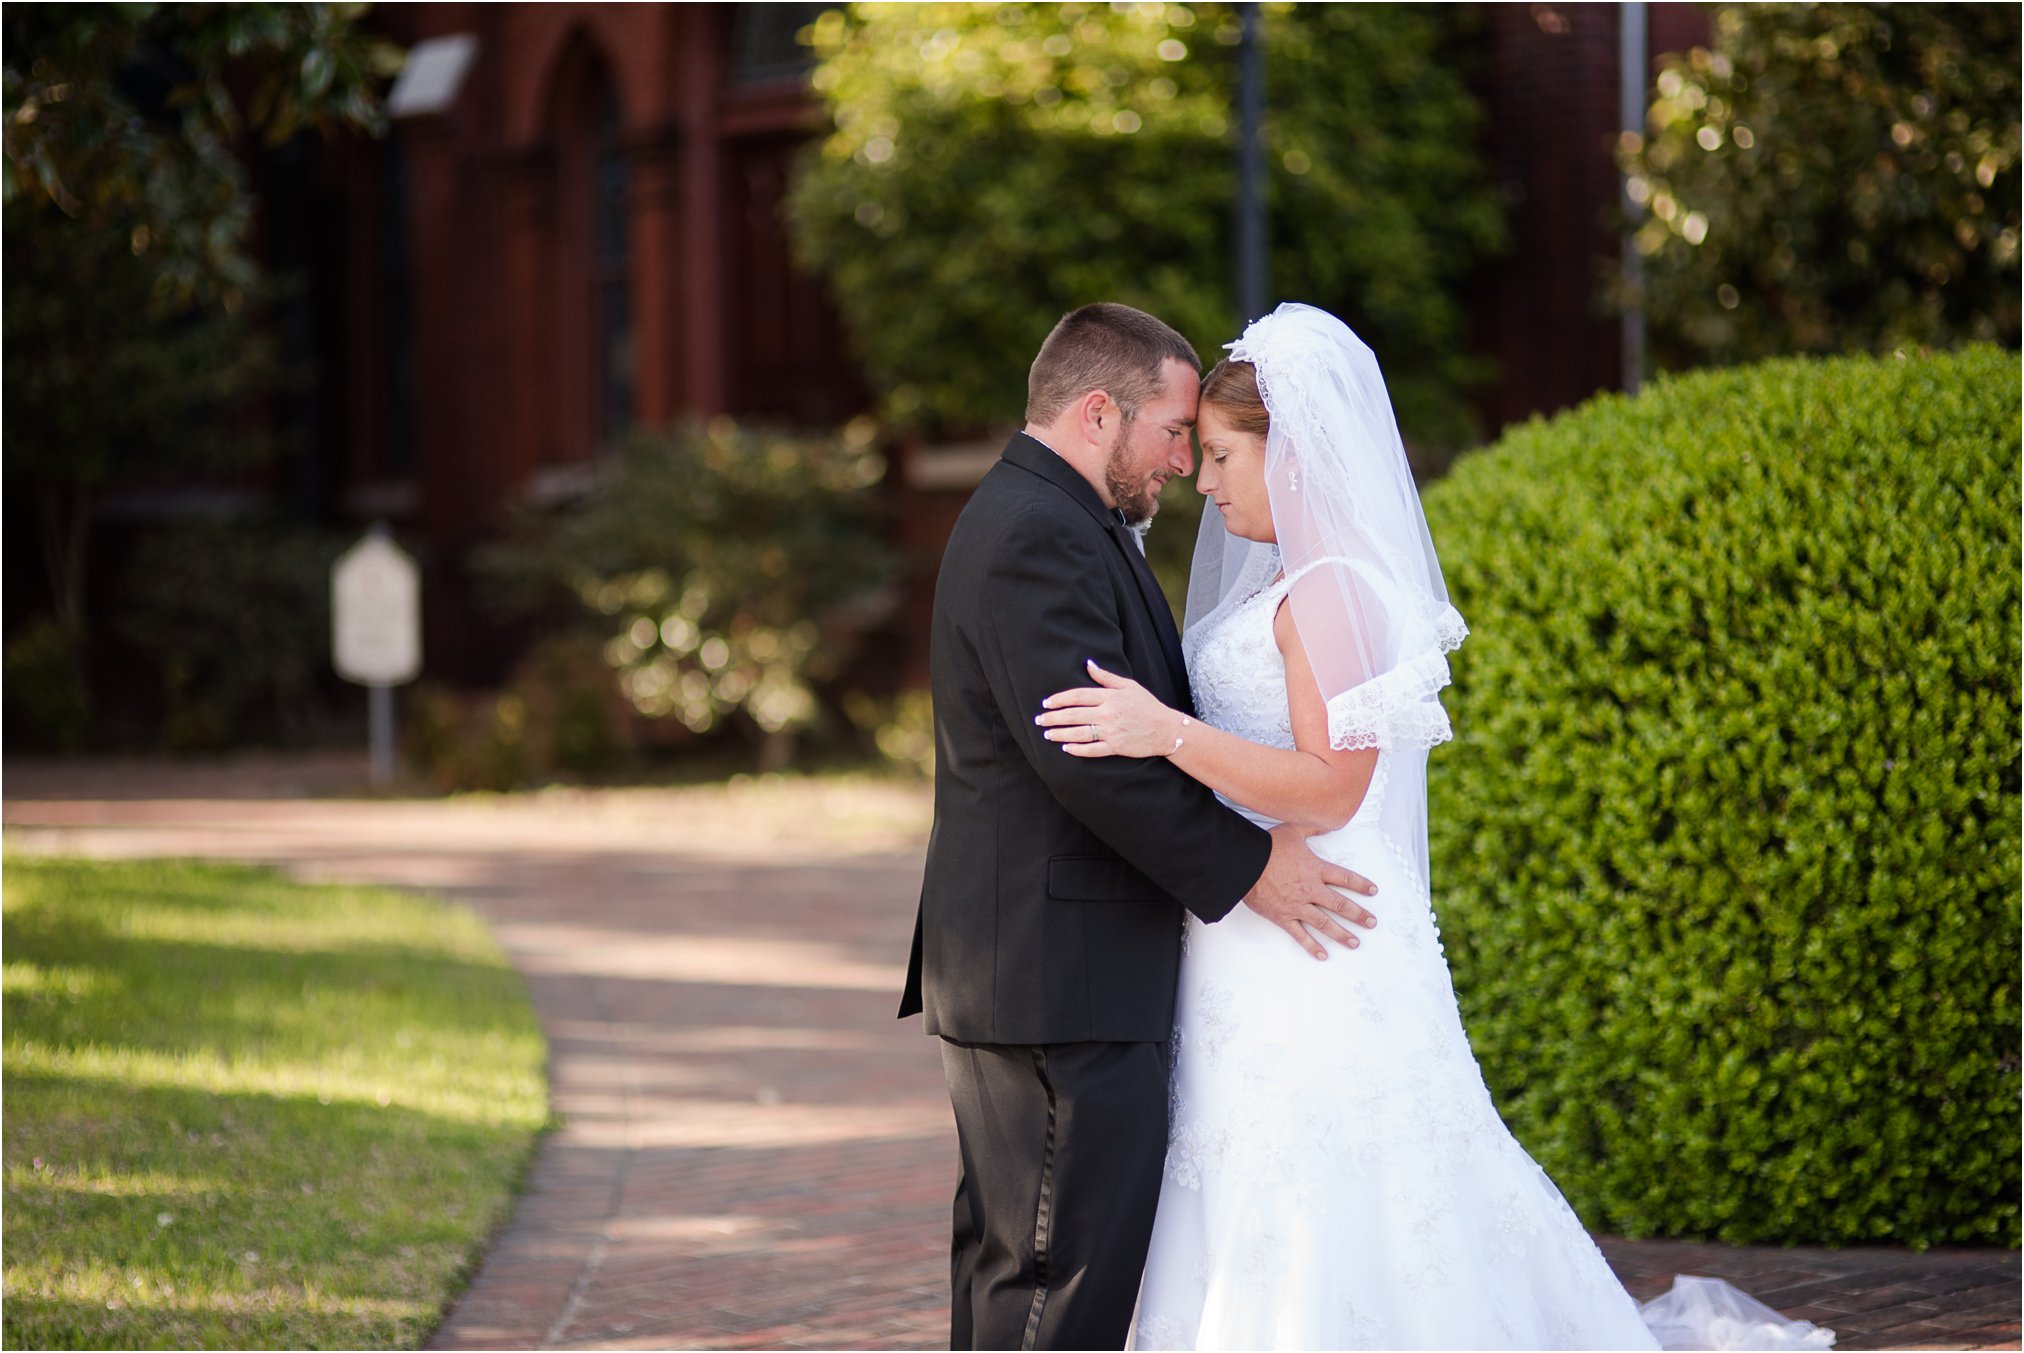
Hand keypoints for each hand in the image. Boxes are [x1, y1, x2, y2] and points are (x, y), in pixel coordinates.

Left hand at [1035, 660, 1183, 758]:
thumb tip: (1088, 664)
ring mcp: (1112, 732)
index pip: (1078, 696)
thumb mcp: (1129, 685)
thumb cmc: (1147, 705)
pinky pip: (1093, 750)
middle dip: (1053, 717)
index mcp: (1110, 697)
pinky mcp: (1116, 747)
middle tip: (1040, 720)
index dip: (1060, 699)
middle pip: (1074, 715)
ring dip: (1060, 734)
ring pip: (1079, 733)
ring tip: (1048, 734)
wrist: (1166, 729)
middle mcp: (1108, 714)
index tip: (1047, 703)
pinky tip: (1066, 748)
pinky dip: (1078, 750)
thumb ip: (1106, 677)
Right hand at [1244, 824, 1378, 959]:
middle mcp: (1311, 890)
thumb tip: (1328, 824)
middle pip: (1340, 905)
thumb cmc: (1268, 847)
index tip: (1373, 891)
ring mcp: (1298, 906)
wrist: (1245, 864)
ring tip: (1355, 942)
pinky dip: (1311, 946)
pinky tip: (1322, 955)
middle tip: (1371, 923)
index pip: (1345, 878)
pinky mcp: (1283, 917)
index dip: (1361, 885)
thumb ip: (1313, 828)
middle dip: (1358, 915)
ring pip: (1324, 924)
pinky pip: (1300, 935)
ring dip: (1341, 934)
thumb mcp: (1293, 831)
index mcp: (1315, 870)